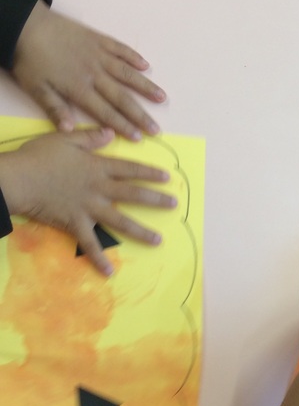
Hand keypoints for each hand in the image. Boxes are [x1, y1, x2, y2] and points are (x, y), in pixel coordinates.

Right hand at [0, 128, 174, 275]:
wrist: (16, 179)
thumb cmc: (38, 157)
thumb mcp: (64, 139)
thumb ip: (90, 137)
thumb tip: (110, 133)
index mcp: (98, 167)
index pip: (130, 169)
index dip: (150, 173)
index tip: (167, 177)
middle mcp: (99, 189)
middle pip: (133, 195)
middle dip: (156, 200)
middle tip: (174, 204)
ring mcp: (89, 208)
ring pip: (121, 222)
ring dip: (141, 232)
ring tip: (159, 240)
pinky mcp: (76, 224)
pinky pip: (90, 245)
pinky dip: (99, 259)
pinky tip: (110, 272)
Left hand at [12, 0, 165, 139]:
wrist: (25, 24)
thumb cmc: (29, 59)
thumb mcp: (36, 88)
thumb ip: (54, 109)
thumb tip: (69, 130)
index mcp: (79, 88)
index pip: (106, 112)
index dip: (123, 126)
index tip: (138, 138)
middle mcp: (94, 74)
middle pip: (122, 98)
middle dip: (140, 115)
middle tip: (156, 128)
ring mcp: (98, 55)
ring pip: (127, 73)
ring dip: (145, 86)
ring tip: (162, 97)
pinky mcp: (98, 39)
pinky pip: (119, 48)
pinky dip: (133, 57)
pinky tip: (146, 66)